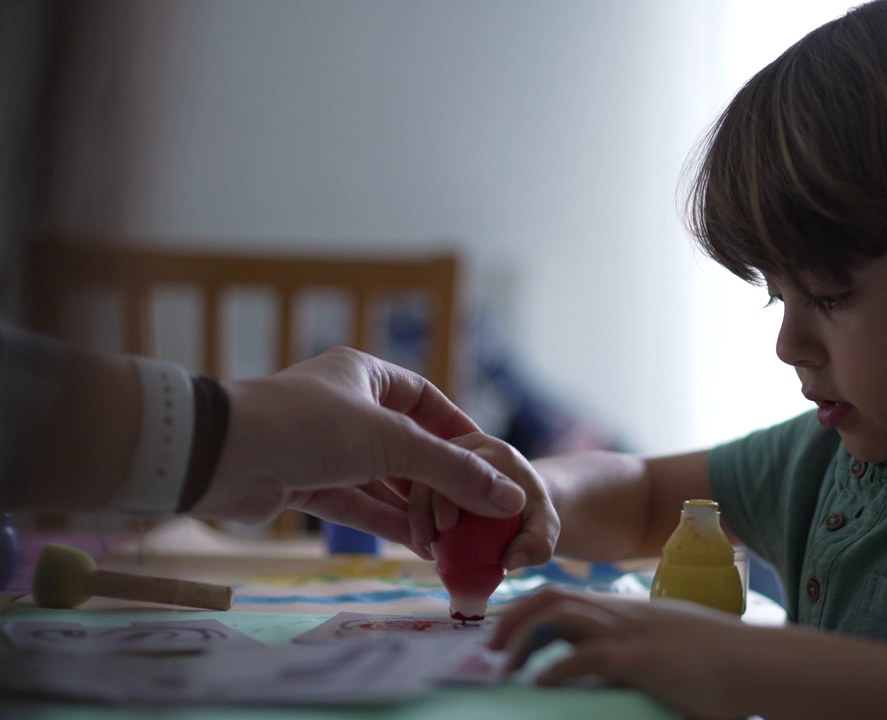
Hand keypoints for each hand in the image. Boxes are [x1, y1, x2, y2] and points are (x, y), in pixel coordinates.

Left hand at [192, 346, 526, 540]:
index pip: (426, 400)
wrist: (219, 457)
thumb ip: (453, 471)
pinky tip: (419, 546)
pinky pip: (357, 504)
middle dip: (439, 480)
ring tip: (451, 539)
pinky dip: (385, 524)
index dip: (459, 432)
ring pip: (382, 479)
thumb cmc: (308, 426)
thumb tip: (510, 497)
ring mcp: (323, 447)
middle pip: (407, 445)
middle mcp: (346, 406)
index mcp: (364, 375)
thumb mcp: (392, 443)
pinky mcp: (304, 484)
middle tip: (474, 513)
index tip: (490, 464)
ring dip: (414, 508)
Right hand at [404, 432, 559, 570]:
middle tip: (425, 540)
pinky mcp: (434, 474)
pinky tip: (422, 543)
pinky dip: (413, 515)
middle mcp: (464, 448)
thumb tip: (510, 560)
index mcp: (491, 452)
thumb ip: (538, 543)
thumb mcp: (546, 528)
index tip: (444, 527)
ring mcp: (446, 459)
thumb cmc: (534, 515)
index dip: (447, 494)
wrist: (522, 506)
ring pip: (416, 478)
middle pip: (431, 467)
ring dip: (412, 513)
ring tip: (422, 546)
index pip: (462, 465)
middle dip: (421, 505)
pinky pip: (414, 490)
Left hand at [491, 588, 751, 719]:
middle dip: (512, 619)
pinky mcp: (640, 657)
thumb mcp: (679, 653)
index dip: (530, 613)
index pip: (568, 598)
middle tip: (488, 650)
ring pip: (558, 615)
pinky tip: (537, 685)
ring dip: (520, 638)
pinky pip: (583, 655)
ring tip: (500, 666)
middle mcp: (625, 613)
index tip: (505, 635)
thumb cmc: (728, 666)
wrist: (762, 664)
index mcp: (631, 612)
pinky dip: (553, 669)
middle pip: (552, 597)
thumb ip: (650, 658)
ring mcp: (632, 631)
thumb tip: (635, 679)